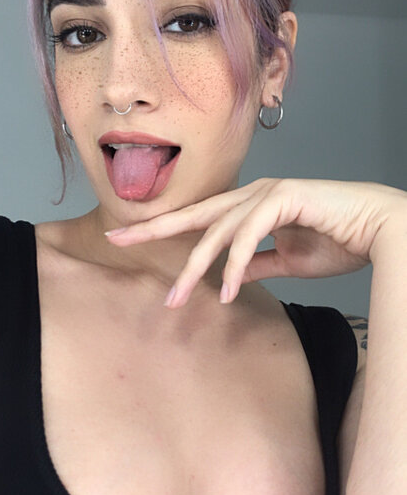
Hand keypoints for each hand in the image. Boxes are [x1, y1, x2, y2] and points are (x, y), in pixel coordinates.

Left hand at [105, 178, 406, 307]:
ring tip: (176, 300)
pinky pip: (250, 236)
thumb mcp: (288, 260)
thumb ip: (259, 264)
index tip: (127, 238)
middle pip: (193, 215)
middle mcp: (252, 195)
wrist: (378, 230)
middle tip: (117, 240)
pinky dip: (237, 265)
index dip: (162, 228)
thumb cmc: (339, 241)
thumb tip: (233, 278)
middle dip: (153, 228)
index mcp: (249, 206)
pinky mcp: (284, 198)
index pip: (197, 219)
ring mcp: (267, 193)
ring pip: (217, 231)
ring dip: (196, 268)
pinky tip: (228, 292)